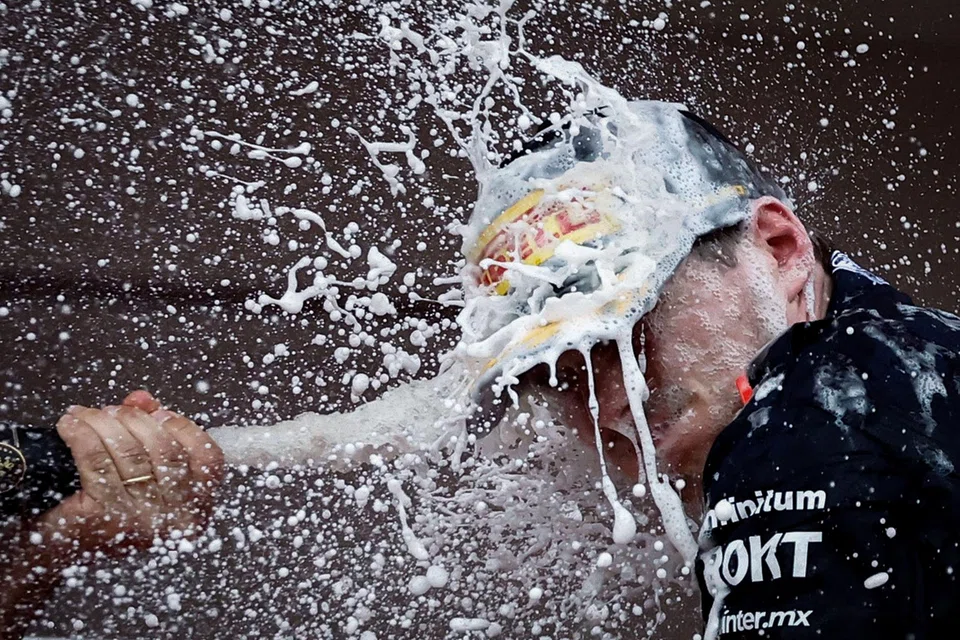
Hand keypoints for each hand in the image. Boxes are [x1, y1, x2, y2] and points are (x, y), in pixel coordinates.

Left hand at [37, 391, 223, 555]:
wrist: (61, 549)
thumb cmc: (105, 510)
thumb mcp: (142, 473)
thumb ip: (151, 432)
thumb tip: (143, 401)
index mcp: (195, 510)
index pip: (208, 459)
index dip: (183, 428)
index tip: (159, 413)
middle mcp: (174, 520)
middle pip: (167, 450)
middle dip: (137, 420)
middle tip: (113, 411)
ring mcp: (141, 520)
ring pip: (130, 451)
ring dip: (104, 423)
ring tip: (87, 415)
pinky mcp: (104, 517)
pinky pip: (97, 459)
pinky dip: (82, 434)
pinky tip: (71, 425)